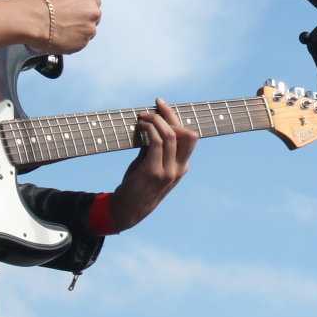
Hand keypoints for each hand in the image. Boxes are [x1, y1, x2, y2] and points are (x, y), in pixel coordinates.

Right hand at [34, 0, 101, 54]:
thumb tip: (74, 9)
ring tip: (62, 30)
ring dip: (79, 31)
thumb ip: (75, 1)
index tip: (76, 11)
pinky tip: (61, 37)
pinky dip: (73, 41)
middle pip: (93, 17)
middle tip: (68, 21)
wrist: (34, 20)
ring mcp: (90, 29)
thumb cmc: (43, 5)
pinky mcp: (83, 44)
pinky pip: (81, 43)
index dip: (83, 7)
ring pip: (88, 31)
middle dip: (83, 20)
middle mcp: (94, 12)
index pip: (94, 2)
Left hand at [106, 99, 198, 231]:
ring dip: (156, 120)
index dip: (175, 119)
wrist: (127, 211)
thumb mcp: (150, 165)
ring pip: (171, 136)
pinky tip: (141, 125)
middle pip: (187, 135)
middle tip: (156, 105)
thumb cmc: (137, 187)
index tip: (161, 106)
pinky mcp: (153, 172)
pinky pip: (155, 143)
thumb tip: (150, 126)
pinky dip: (149, 130)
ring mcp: (168, 171)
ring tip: (143, 116)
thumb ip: (154, 149)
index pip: (188, 137)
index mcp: (181, 167)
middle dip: (171, 116)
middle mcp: (178, 169)